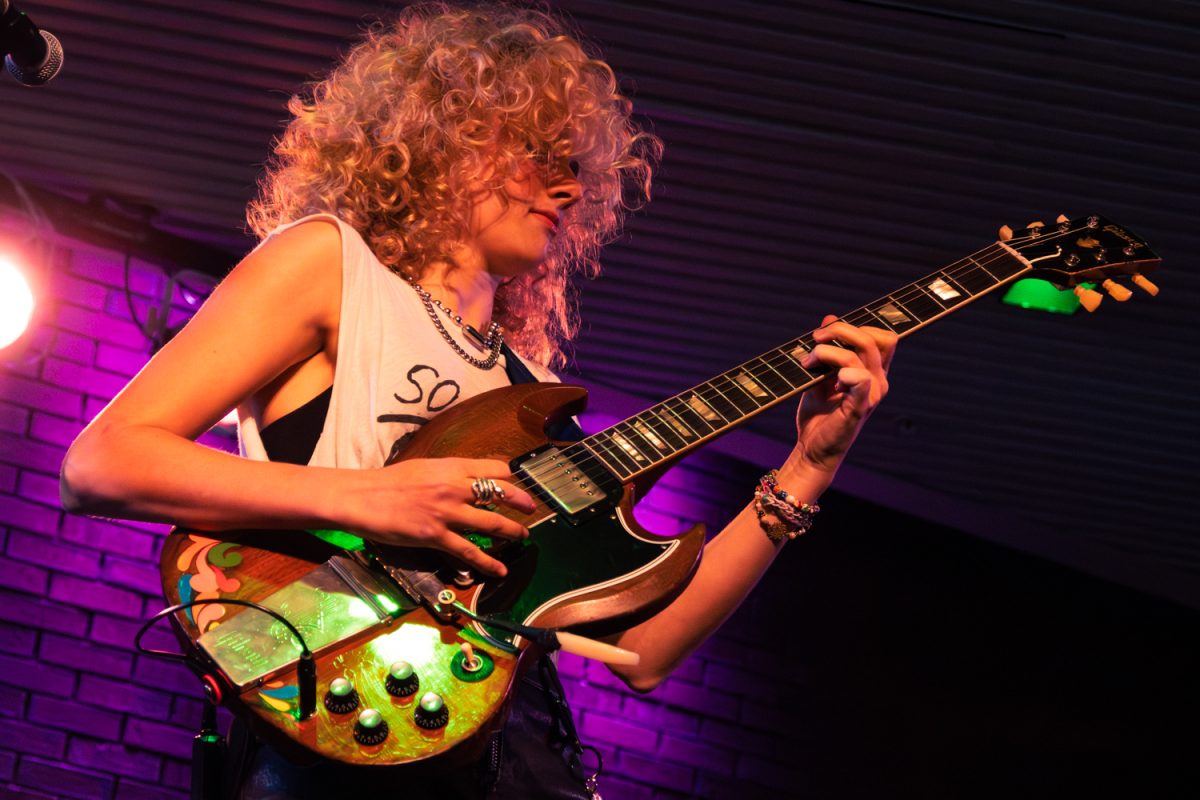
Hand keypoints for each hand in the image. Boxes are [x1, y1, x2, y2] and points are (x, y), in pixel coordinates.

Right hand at [346, 457, 535, 576]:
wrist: (362, 497)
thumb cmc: (388, 481)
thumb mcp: (424, 467)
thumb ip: (448, 473)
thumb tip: (466, 480)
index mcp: (451, 467)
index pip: (495, 468)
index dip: (510, 477)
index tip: (516, 484)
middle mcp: (454, 487)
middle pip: (501, 493)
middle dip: (522, 502)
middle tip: (532, 508)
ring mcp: (447, 513)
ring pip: (491, 523)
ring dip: (512, 531)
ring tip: (523, 536)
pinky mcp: (436, 536)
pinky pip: (469, 552)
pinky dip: (488, 563)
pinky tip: (500, 570)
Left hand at [793, 316, 896, 473]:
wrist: (812, 448)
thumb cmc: (819, 414)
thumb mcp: (820, 374)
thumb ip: (828, 348)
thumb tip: (830, 317)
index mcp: (873, 372)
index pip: (883, 337)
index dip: (860, 325)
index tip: (828, 329)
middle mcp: (878, 380)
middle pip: (873, 338)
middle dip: (839, 331)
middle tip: (814, 339)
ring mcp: (872, 394)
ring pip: (860, 353)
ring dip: (827, 352)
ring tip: (807, 363)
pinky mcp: (860, 407)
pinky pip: (861, 379)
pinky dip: (844, 372)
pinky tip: (831, 379)